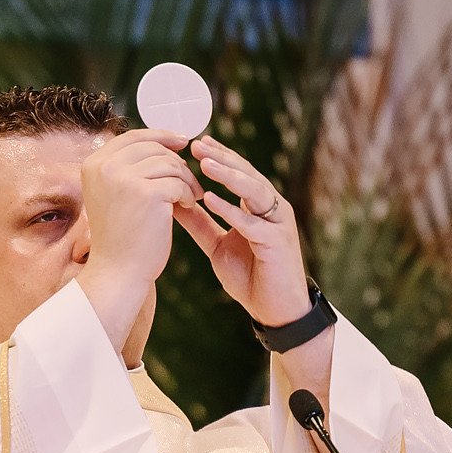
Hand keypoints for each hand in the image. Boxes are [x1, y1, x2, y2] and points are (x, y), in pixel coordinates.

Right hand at [75, 129, 197, 349]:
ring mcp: (124, 178)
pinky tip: (188, 207)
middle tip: (190, 183)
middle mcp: (105, 166)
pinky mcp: (146, 193)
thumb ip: (128, 167)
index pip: (134, 136)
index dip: (161, 135)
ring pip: (170, 164)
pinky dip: (188, 194)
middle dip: (178, 163)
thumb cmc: (121, 236)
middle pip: (154, 147)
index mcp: (94, 163)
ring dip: (186, 180)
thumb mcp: (115, 193)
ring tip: (190, 198)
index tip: (183, 141)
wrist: (118, 271)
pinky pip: (178, 182)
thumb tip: (164, 142)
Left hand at [176, 134, 331, 404]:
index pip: (239, 173)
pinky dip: (231, 210)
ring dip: (228, 176)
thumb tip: (175, 202)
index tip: (195, 143)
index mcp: (258, 207)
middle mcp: (271, 209)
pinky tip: (211, 200)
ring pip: (254, 191)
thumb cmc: (251, 275)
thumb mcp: (218, 244)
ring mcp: (277, 224)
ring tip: (204, 164)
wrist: (274, 309)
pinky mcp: (277, 243)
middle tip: (197, 144)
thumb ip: (200, 223)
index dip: (219, 157)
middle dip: (222, 158)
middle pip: (247, 175)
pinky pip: (252, 223)